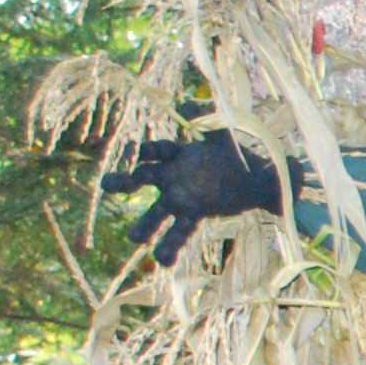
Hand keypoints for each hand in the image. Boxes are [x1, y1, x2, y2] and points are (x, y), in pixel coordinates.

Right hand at [100, 133, 282, 262]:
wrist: (259, 178)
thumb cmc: (238, 152)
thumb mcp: (223, 131)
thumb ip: (206, 115)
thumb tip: (183, 104)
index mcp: (177, 154)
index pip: (155, 151)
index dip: (144, 150)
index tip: (133, 150)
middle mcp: (173, 176)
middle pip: (143, 179)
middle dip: (124, 182)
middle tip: (106, 185)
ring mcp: (181, 198)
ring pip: (157, 213)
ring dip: (144, 226)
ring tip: (133, 238)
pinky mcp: (194, 214)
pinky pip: (179, 232)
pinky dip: (170, 246)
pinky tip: (162, 261)